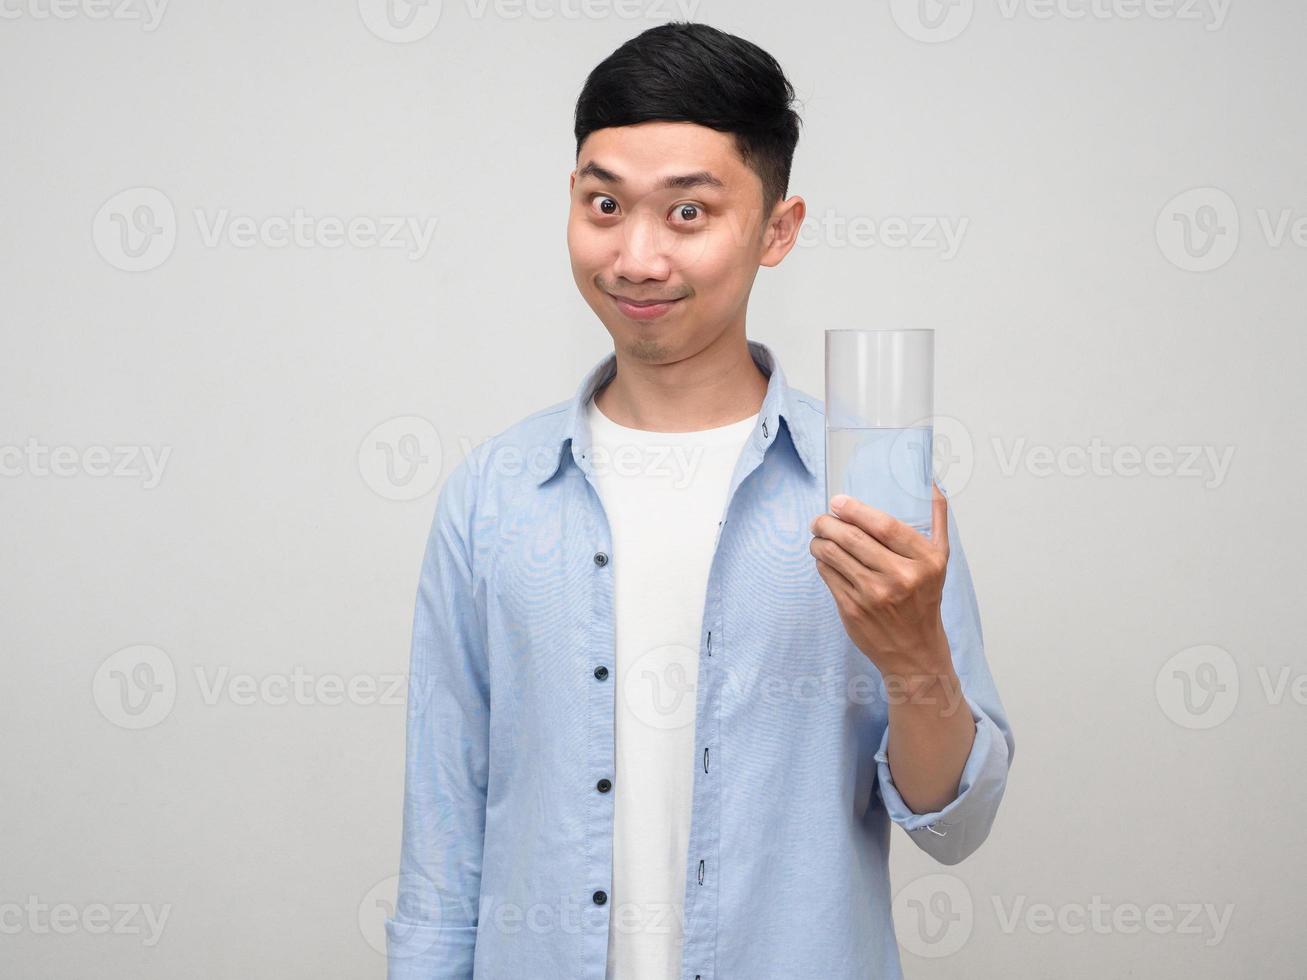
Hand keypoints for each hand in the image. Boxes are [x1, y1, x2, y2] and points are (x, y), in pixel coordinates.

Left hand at [809, 482, 952, 681]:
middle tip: (821, 518)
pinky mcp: (852, 610)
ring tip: (818, 535)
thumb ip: (937, 520)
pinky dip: (821, 562)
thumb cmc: (925, 599)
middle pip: (853, 538)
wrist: (914, 651)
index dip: (856, 509)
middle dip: (828, 522)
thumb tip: (932, 483)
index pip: (885, 526)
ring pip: (833, 555)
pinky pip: (827, 575)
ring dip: (819, 540)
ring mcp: (874, 595)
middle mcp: (901, 578)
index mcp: (926, 561)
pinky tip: (824, 558)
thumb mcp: (940, 561)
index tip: (838, 501)